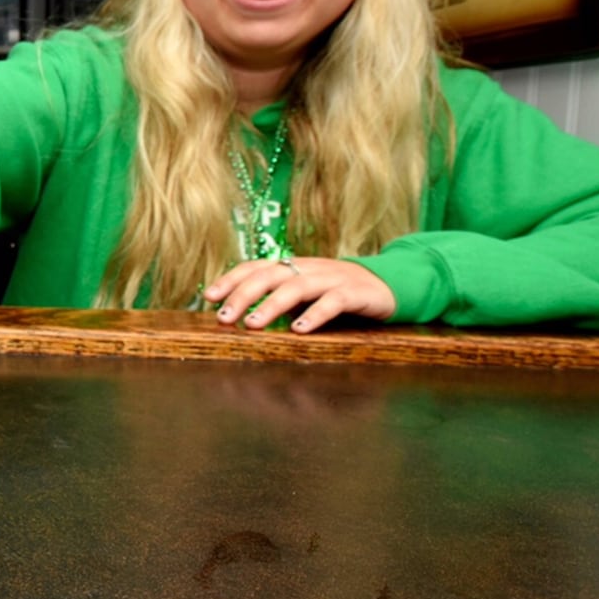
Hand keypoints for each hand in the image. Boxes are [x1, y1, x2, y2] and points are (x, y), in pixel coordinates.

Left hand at [203, 257, 395, 333]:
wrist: (390, 285)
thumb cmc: (338, 294)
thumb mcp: (305, 295)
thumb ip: (278, 301)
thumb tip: (240, 317)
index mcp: (293, 267)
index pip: (256, 267)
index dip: (231, 279)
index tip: (208, 297)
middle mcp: (309, 268)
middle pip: (269, 274)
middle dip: (242, 295)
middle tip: (223, 317)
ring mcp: (333, 278)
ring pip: (297, 286)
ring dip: (271, 305)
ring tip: (252, 324)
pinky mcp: (356, 292)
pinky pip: (334, 300)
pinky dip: (315, 314)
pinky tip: (300, 330)